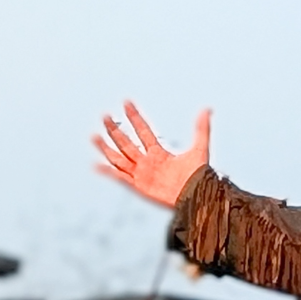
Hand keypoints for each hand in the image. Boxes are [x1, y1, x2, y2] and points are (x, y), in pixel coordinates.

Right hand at [93, 102, 210, 207]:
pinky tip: (96, 165)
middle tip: (104, 116)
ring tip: (93, 135)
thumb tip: (207, 109)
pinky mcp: (139, 186)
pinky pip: (120, 178)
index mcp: (159, 152)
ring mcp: (142, 174)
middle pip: (127, 143)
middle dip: (115, 130)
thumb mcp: (200, 149)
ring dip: (106, 147)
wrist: (197, 196)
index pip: (143, 131)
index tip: (126, 102)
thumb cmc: (199, 176)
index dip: (135, 117)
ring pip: (119, 158)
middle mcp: (147, 162)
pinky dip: (108, 172)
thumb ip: (202, 129)